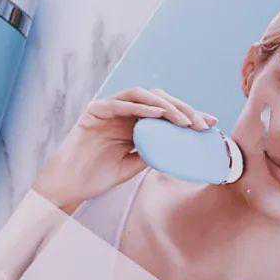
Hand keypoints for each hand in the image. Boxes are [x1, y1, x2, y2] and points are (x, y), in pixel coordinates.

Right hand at [33, 88, 216, 208]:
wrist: (69, 185)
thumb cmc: (98, 176)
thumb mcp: (134, 165)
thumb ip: (152, 153)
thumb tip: (180, 149)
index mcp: (132, 123)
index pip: (164, 112)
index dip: (188, 115)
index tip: (210, 125)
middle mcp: (122, 112)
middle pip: (157, 99)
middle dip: (182, 108)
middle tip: (201, 123)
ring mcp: (107, 109)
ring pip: (141, 95)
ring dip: (165, 105)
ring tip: (183, 120)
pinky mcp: (94, 111)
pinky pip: (119, 103)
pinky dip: (140, 106)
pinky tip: (158, 113)